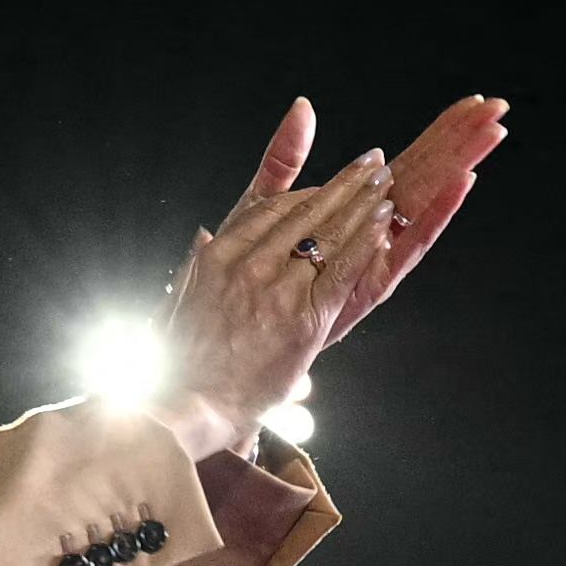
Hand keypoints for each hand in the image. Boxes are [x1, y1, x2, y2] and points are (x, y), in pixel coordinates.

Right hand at [142, 92, 508, 450]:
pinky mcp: (304, 316)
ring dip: (363, 201)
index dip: (308, 192)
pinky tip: (384, 222)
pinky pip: (342, 269)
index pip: (271, 209)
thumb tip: (203, 236)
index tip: (331, 182)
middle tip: (371, 162)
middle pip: (305, 211)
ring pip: (329, 233)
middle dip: (344, 183)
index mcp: (218, 256)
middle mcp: (248, 263)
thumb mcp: (180, 300)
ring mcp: (276, 288)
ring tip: (385, 180)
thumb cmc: (184, 362)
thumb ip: (196, 264)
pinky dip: (366, 242)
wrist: (188, 403)